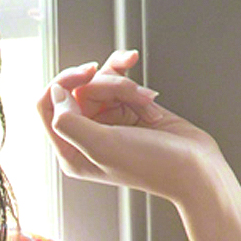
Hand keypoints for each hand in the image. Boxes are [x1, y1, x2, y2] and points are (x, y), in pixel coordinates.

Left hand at [36, 48, 222, 206]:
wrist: (194, 167)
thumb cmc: (151, 164)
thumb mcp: (102, 145)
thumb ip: (69, 121)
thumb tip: (56, 93)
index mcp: (70, 151)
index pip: (47, 106)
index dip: (63, 82)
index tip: (87, 73)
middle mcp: (84, 137)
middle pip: (77, 89)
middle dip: (107, 84)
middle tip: (127, 90)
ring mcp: (106, 123)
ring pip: (101, 83)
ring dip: (126, 86)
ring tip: (146, 102)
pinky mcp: (126, 111)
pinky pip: (121, 84)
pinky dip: (136, 87)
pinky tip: (150, 96)